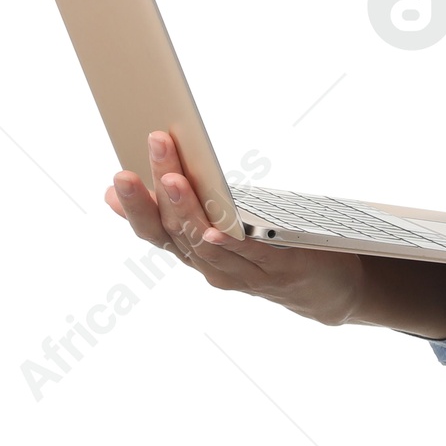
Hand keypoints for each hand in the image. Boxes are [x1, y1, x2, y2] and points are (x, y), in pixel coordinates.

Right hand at [105, 131, 364, 327]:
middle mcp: (212, 267)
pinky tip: (213, 229)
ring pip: (203, 243)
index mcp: (197, 252)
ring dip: (185, 209)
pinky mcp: (279, 269)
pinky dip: (227, 243)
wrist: (330, 289)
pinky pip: (247, 256)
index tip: (115, 182)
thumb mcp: (231, 225)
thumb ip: (201, 205)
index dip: (133, 208)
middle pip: (174, 230)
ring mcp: (243, 272)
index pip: (155, 231)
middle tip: (142, 156)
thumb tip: (164, 172)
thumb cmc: (274, 248)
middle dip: (154, 193)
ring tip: (171, 179)